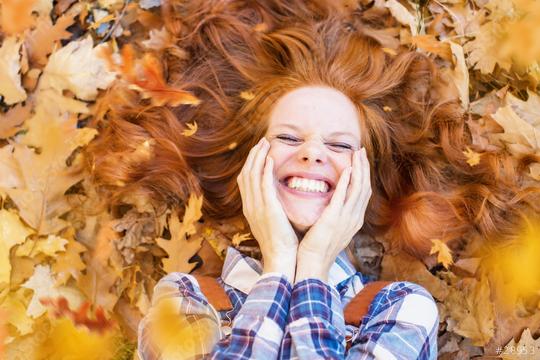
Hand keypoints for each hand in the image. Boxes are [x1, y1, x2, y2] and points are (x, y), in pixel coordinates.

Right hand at [237, 137, 298, 281]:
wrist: (280, 259)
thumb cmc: (281, 245)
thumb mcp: (271, 224)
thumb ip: (270, 210)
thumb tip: (275, 201)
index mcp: (250, 209)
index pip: (245, 181)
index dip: (251, 164)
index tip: (260, 152)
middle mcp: (250, 206)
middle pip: (245, 174)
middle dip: (253, 156)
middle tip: (262, 142)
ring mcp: (257, 207)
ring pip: (252, 175)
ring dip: (258, 157)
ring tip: (265, 144)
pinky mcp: (268, 208)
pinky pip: (263, 184)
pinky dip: (265, 169)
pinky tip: (270, 158)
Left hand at [295, 148, 371, 283]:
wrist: (313, 265)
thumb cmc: (317, 248)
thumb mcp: (331, 229)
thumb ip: (334, 215)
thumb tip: (332, 204)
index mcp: (353, 220)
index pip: (363, 193)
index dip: (363, 175)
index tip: (360, 160)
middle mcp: (354, 218)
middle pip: (365, 187)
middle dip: (364, 167)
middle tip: (361, 151)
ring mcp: (347, 219)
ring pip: (359, 189)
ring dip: (359, 169)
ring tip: (357, 154)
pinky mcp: (334, 219)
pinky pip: (344, 197)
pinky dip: (348, 182)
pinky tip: (347, 169)